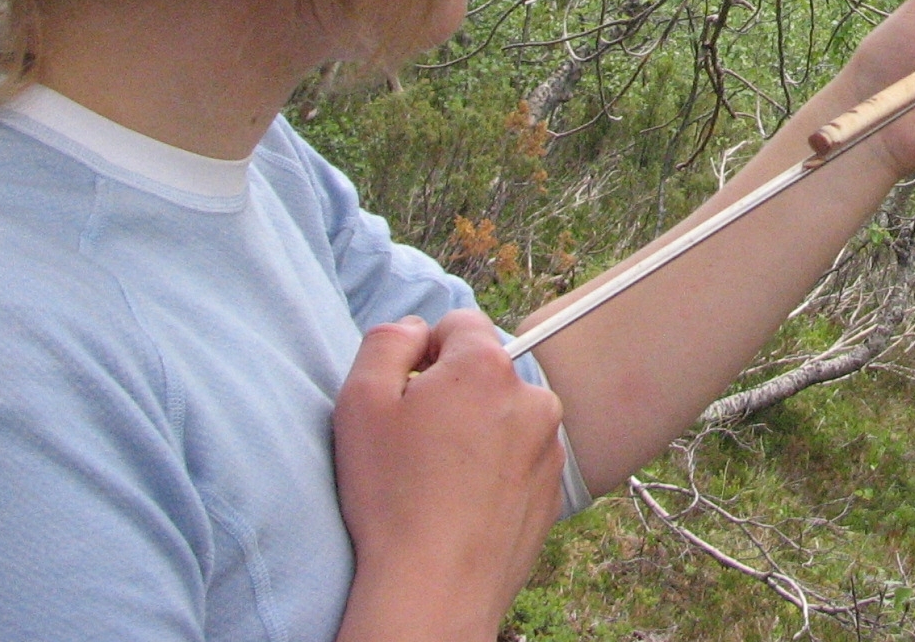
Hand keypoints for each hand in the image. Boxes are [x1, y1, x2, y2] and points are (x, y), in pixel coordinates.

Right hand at [332, 310, 569, 641]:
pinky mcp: (553, 488)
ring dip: (477, 431)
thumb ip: (388, 341)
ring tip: (439, 481)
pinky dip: (495, 470)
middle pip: (485, 371)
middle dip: (453, 394)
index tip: (406, 397)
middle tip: (417, 444)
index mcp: (488, 366)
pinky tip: (462, 503)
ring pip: (504, 415)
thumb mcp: (361, 401)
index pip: (459, 324)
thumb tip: (416, 329)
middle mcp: (532, 396)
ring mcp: (550, 445)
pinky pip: (519, 458)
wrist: (434, 590)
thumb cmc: (392, 497)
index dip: (424, 354)